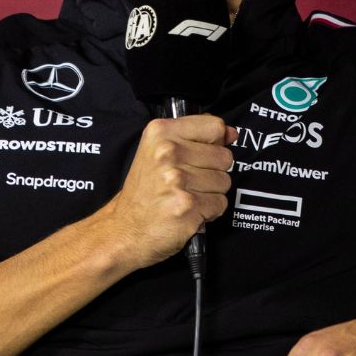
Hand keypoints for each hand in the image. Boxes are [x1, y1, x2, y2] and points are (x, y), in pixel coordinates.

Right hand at [98, 115, 235, 270]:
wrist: (125, 229)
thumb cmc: (144, 192)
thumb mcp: (157, 151)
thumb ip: (195, 138)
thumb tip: (231, 133)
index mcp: (160, 132)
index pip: (215, 126)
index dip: (215, 142)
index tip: (203, 153)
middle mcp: (168, 152)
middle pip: (224, 156)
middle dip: (212, 172)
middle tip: (188, 181)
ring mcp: (178, 179)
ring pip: (224, 181)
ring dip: (210, 193)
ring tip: (187, 196)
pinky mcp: (188, 206)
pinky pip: (220, 203)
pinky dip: (209, 211)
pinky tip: (189, 210)